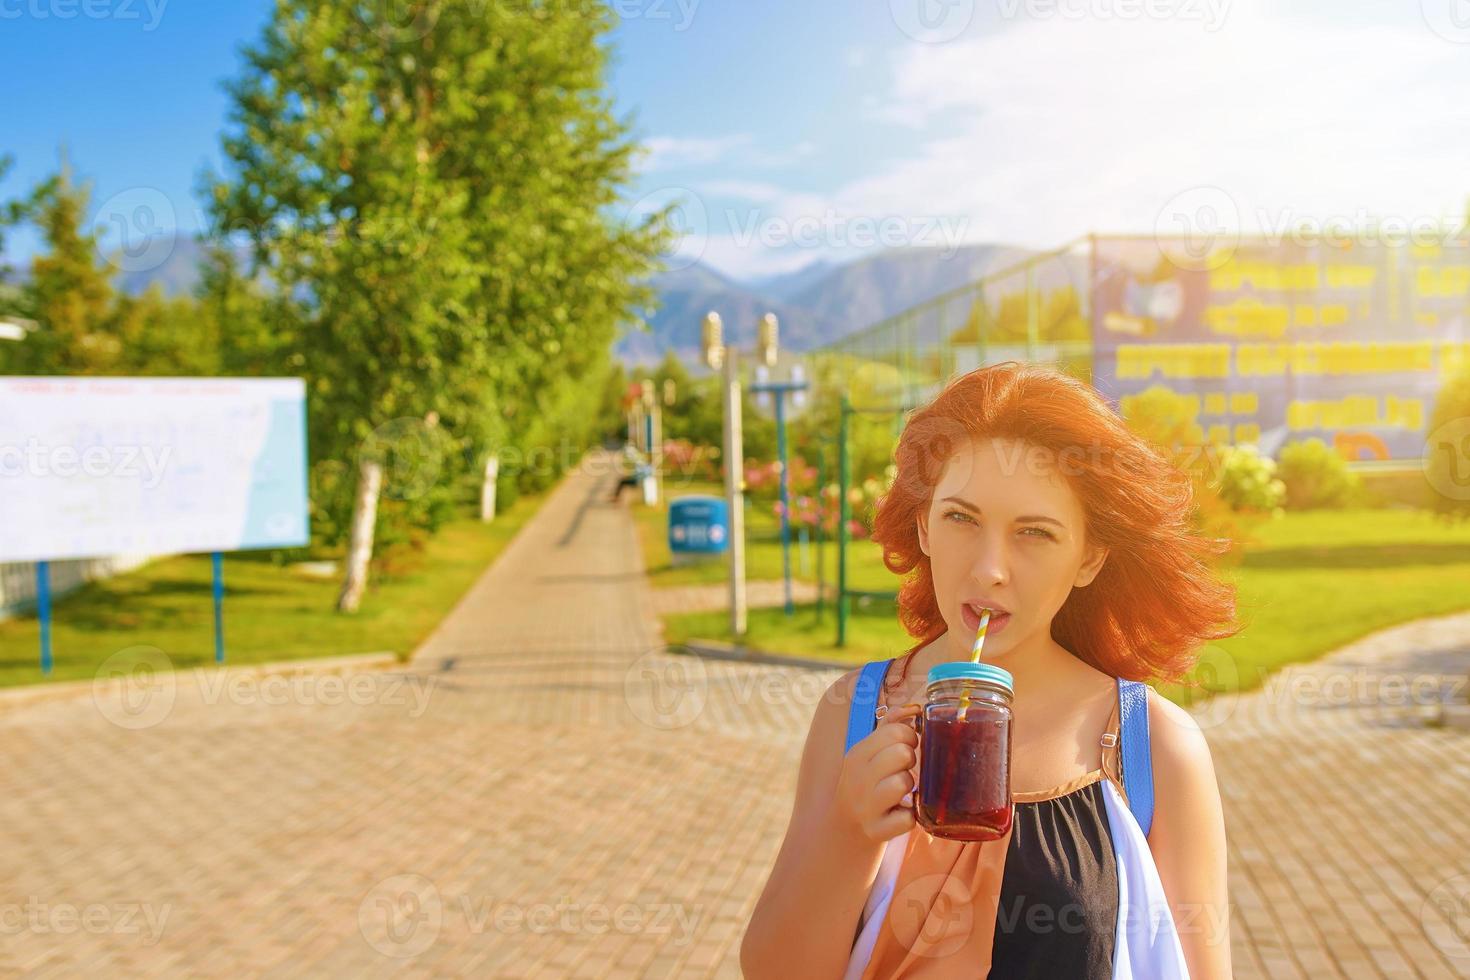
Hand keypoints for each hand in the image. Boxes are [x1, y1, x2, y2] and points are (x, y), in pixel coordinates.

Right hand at [829, 702, 922, 844]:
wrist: (843, 832)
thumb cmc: (865, 785)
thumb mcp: (868, 755)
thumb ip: (889, 727)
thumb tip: (914, 708)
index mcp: (856, 755)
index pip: (895, 731)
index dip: (910, 737)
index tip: (906, 747)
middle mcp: (857, 778)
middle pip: (902, 754)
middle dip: (910, 762)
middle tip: (903, 770)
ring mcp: (865, 807)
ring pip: (904, 783)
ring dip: (910, 789)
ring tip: (900, 793)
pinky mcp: (875, 832)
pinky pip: (909, 818)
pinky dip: (911, 817)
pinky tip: (900, 814)